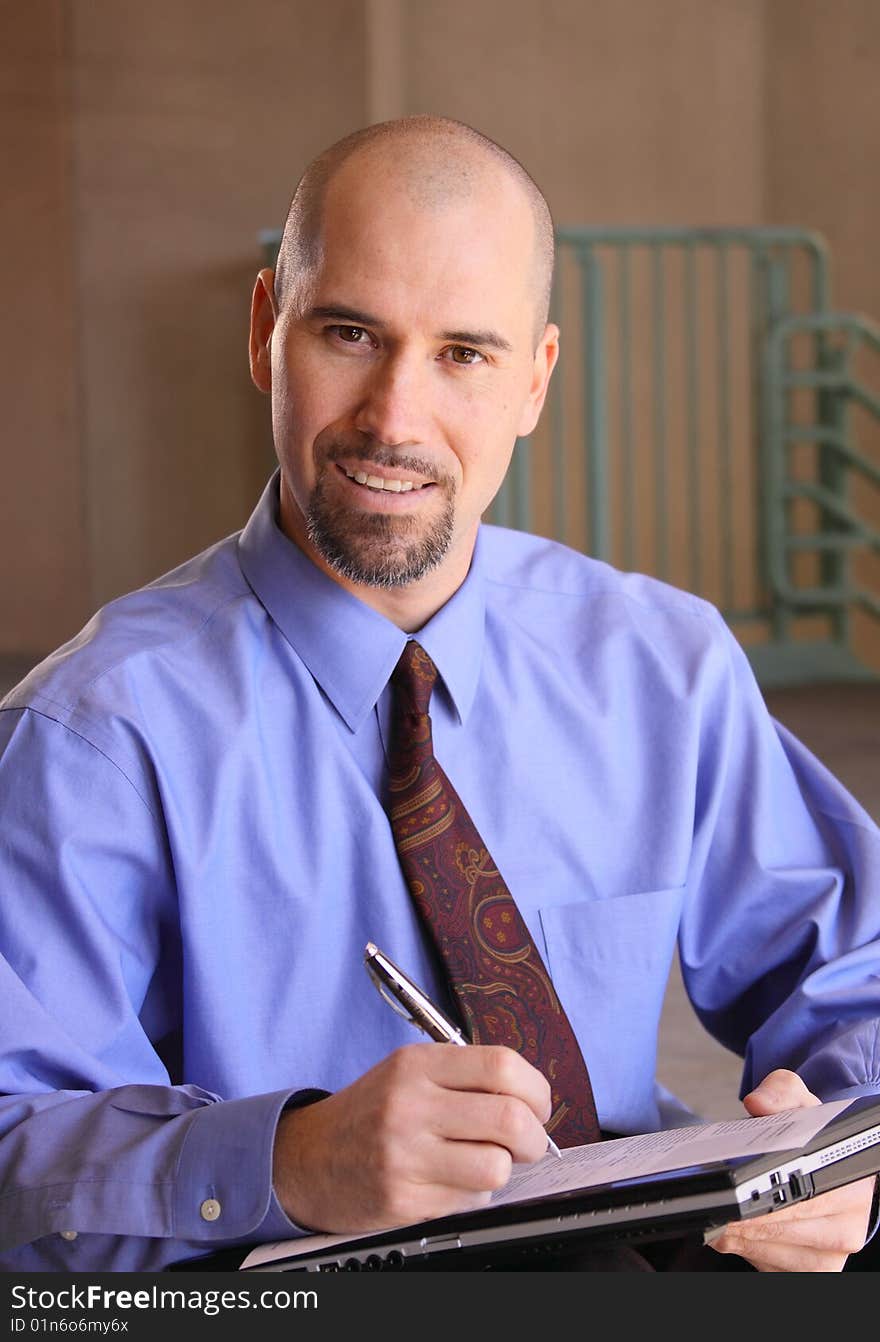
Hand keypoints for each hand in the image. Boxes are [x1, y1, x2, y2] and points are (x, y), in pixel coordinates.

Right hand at [272, 1042, 552, 1232]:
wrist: (309, 1158)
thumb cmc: (372, 1112)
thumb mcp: (409, 1072)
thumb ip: (465, 1077)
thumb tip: (531, 1100)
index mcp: (417, 1064)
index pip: (501, 1066)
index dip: (535, 1089)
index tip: (537, 1104)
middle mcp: (410, 1104)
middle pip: (509, 1118)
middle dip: (532, 1137)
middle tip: (526, 1142)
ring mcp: (404, 1155)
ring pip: (495, 1167)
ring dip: (501, 1169)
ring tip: (482, 1162)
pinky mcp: (403, 1199)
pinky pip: (468, 1200)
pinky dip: (471, 1193)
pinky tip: (446, 1181)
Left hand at [707, 1069, 875, 1270]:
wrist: (818, 1163)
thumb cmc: (808, 1133)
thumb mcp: (798, 1101)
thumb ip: (780, 1092)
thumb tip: (758, 1104)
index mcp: (852, 1185)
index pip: (805, 1199)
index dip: (765, 1199)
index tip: (733, 1192)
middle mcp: (847, 1228)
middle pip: (782, 1232)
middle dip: (741, 1217)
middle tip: (710, 1201)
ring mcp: (828, 1256)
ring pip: (770, 1254)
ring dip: (737, 1235)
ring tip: (716, 1211)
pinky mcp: (807, 1273)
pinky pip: (767, 1268)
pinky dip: (743, 1249)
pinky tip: (728, 1228)